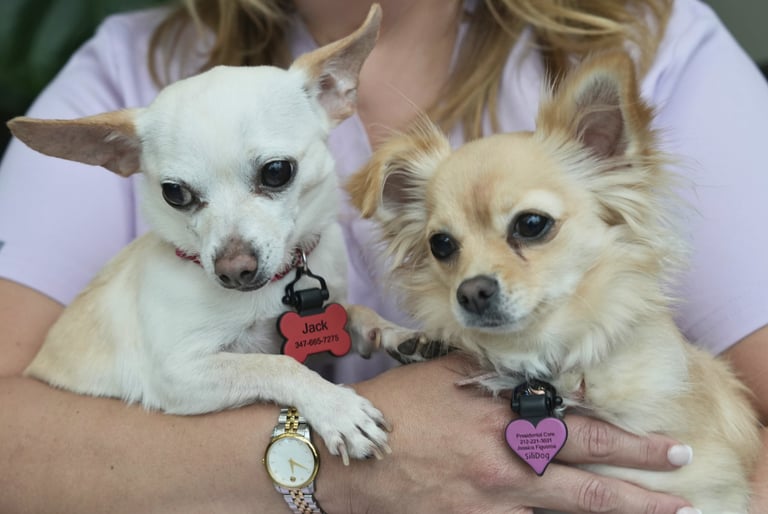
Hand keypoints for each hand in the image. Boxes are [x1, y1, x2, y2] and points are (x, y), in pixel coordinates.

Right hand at [316, 353, 693, 513]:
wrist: (344, 461)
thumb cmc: (393, 411)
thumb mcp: (443, 375)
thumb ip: (492, 375)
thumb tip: (530, 371)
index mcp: (501, 427)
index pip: (582, 436)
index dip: (630, 445)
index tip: (668, 449)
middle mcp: (504, 473)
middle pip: (587, 492)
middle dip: (639, 498)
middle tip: (679, 501)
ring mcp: (489, 510)